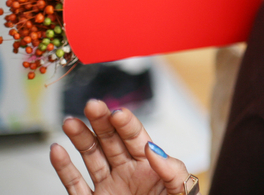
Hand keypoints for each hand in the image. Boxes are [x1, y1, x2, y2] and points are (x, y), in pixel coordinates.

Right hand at [50, 99, 193, 194]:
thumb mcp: (180, 191)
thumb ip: (172, 170)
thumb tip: (153, 149)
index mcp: (151, 166)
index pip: (136, 138)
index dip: (127, 124)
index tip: (117, 113)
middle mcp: (128, 172)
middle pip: (111, 141)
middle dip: (101, 122)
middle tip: (92, 105)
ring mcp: (109, 187)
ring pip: (91, 158)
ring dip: (81, 139)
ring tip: (70, 121)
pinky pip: (75, 185)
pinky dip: (64, 168)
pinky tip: (57, 150)